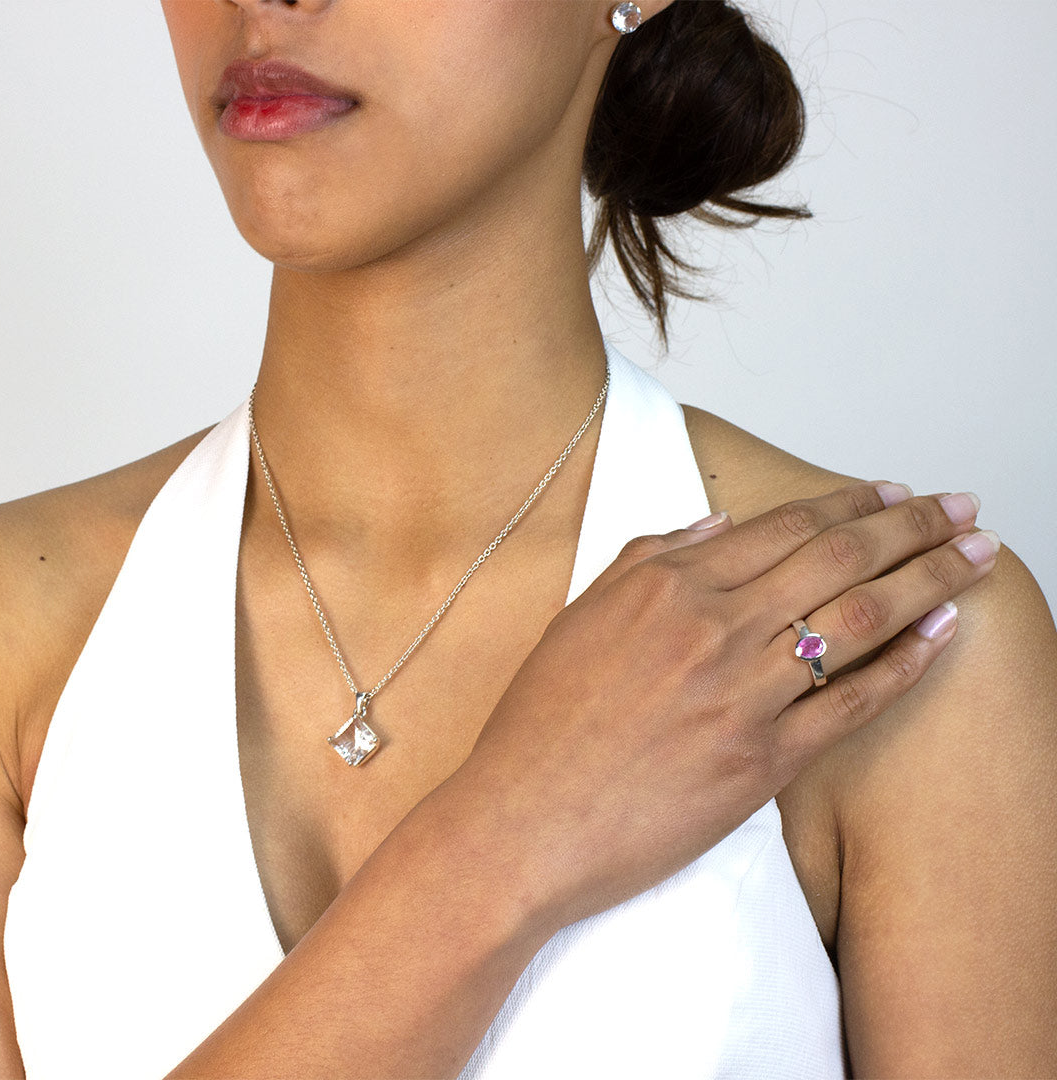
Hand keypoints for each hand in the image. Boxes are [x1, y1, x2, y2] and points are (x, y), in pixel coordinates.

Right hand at [443, 483, 997, 933]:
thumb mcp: (579, 615)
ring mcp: (743, 694)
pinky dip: (905, 665)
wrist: (524, 821)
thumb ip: (648, 557)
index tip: (892, 493)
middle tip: (962, 508)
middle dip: (912, 525)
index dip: (850, 503)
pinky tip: (942, 635)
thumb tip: (719, 523)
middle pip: (838, 559)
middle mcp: (714, 628)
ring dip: (929, 579)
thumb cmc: (541, 723)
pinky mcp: (762, 761)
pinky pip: (851, 704)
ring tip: (976, 555)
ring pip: (859, 618)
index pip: (784, 527)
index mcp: (667, 586)